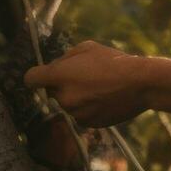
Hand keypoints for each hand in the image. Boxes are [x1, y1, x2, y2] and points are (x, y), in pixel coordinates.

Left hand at [24, 40, 149, 127]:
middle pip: (52, 92)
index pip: (31, 79)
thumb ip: (66, 58)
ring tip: (99, 87)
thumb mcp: (87, 47)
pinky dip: (88, 108)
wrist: (140, 84)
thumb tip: (58, 66)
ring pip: (68, 104)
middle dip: (62, 85)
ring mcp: (75, 113)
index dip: (36, 76)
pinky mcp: (88, 123)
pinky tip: (105, 98)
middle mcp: (63, 97)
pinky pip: (81, 114)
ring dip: (77, 97)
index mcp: (59, 76)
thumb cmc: (113, 61)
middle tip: (84, 77)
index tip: (43, 76)